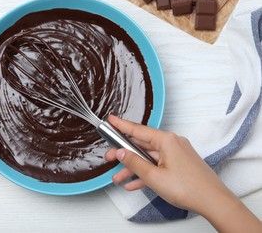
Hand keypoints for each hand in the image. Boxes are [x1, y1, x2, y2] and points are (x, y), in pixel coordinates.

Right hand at [105, 115, 225, 212]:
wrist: (213, 202)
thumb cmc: (189, 187)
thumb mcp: (154, 176)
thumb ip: (134, 163)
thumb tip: (120, 153)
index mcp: (166, 140)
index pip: (138, 130)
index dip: (122, 125)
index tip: (111, 120)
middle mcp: (171, 143)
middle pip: (142, 145)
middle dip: (124, 153)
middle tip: (108, 157)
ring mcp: (176, 154)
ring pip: (148, 158)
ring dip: (133, 168)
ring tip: (118, 177)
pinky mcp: (179, 165)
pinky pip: (157, 166)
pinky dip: (146, 173)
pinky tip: (133, 184)